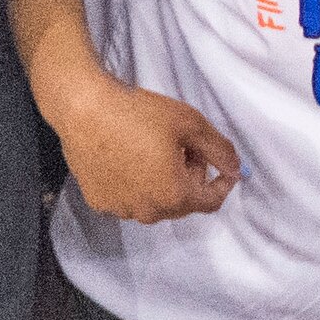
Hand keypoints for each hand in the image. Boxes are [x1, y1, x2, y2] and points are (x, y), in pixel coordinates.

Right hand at [58, 77, 239, 224]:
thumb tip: (236, 169)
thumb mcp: (190, 124)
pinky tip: (128, 157)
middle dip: (190, 178)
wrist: (83, 108)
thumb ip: (220, 150)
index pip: (211, 202)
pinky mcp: (98, 201)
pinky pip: (128, 198)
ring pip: (155, 202)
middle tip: (184, 147)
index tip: (221, 165)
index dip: (221, 183)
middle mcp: (148, 211)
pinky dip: (136, 184)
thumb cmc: (138, 113)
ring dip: (162, 182)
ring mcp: (120, 209)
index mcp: (174, 196)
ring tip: (153, 150)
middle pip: (183, 202)